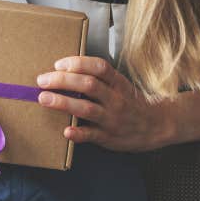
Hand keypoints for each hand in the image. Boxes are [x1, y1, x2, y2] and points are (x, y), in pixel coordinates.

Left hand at [36, 56, 172, 151]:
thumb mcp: (121, 85)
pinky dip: (78, 133)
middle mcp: (116, 99)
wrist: (157, 125)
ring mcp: (112, 118)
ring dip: (63, 103)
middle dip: (62, 81)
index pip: (99, 67)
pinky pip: (92, 135)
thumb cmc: (131, 102)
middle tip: (42, 80)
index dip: (78, 63)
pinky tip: (66, 131)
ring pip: (86, 108)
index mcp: (118, 83)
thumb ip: (99, 78)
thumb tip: (65, 71)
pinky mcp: (109, 137)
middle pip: (88, 85)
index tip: (59, 64)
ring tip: (44, 98)